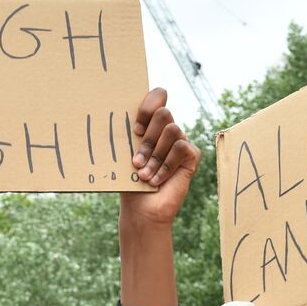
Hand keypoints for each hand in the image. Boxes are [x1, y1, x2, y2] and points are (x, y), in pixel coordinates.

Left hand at [120, 88, 200, 228]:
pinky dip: (166, 166)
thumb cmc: (130, 182)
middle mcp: (167, 130)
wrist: (142, 209)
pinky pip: (181, 148)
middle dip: (148, 139)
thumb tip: (115, 112)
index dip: (148, 107)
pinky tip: (156, 181)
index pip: (157, 96)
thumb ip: (127, 133)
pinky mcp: (191, 156)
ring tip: (144, 175)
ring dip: (155, 156)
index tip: (135, 129)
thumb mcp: (125, 154)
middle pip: (164, 113)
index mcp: (150, 124)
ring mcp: (180, 142)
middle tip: (136, 161)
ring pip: (173, 131)